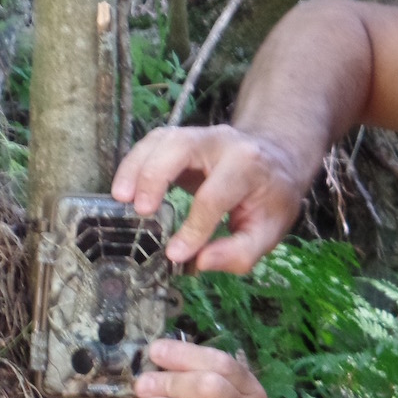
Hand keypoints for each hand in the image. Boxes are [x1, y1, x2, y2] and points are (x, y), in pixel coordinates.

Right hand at [110, 124, 303, 273]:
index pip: (214, 195)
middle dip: (155, 177)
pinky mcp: (181, 138)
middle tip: (141, 211)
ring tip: (120, 199)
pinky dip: (134, 163)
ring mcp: (198, 134)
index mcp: (249, 166)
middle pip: (180, 147)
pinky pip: (152, 143)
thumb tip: (200, 262)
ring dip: (135, 167)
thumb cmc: (271, 197)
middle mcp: (222, 141)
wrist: (276, 158)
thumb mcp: (270, 230)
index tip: (174, 254)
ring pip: (160, 140)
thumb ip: (241, 251)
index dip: (193, 227)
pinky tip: (124, 189)